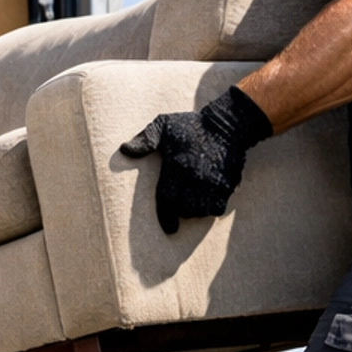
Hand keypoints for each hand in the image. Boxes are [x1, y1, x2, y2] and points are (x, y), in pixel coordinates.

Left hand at [120, 85, 272, 234]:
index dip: (166, 216)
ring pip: (201, 210)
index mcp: (176, 165)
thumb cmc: (191, 125)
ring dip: (195, 212)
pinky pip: (218, 207)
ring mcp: (212, 181)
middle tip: (179, 208)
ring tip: (192, 205)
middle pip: (185, 208)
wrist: (227, 124)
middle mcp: (194, 176)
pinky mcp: (226, 184)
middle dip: (180, 212)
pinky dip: (212, 209)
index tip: (168, 228)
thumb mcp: (164, 124)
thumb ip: (146, 139)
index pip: (167, 198)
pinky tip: (208, 202)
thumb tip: (125, 150)